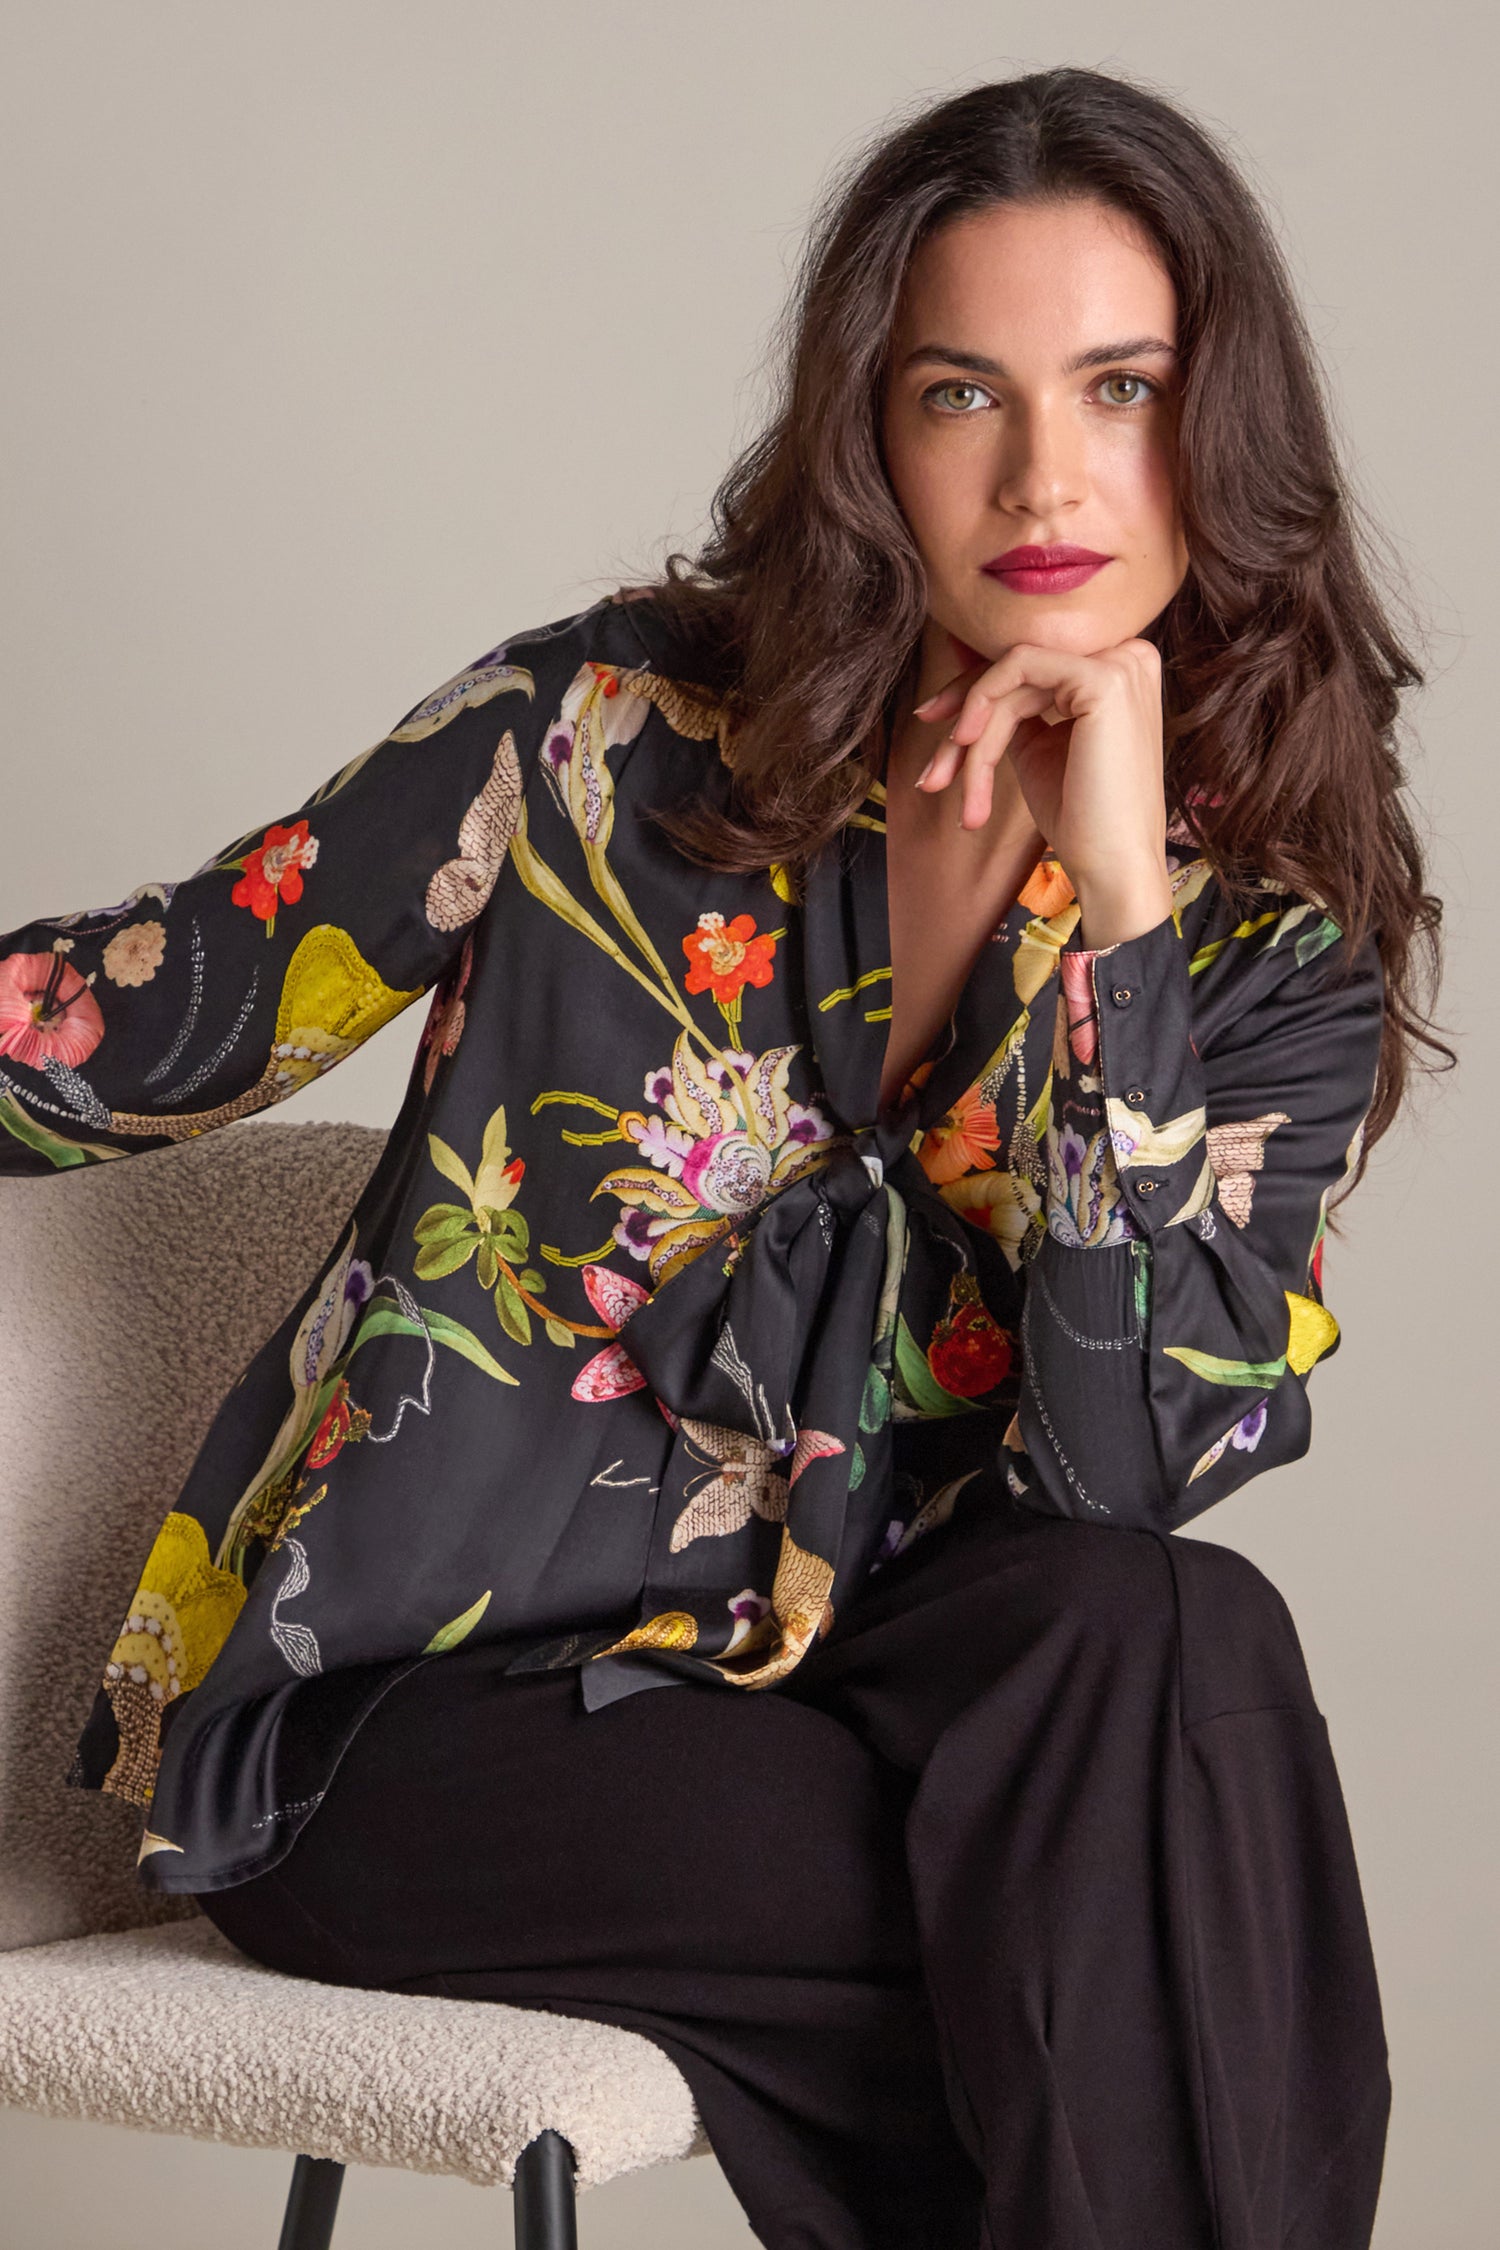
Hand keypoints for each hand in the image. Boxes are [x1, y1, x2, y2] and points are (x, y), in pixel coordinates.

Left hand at [912, 637, 1169, 900]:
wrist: (1112, 867)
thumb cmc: (1078, 816)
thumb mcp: (1035, 743)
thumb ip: (1009, 701)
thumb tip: (960, 648)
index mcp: (1119, 669)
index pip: (1032, 664)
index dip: (974, 689)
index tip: (930, 719)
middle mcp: (1129, 655)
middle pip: (1019, 665)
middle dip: (961, 713)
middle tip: (930, 770)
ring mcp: (1120, 663)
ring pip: (1011, 673)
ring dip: (968, 731)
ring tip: (944, 783)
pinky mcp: (1103, 679)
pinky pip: (1018, 668)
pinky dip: (981, 703)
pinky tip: (966, 745)